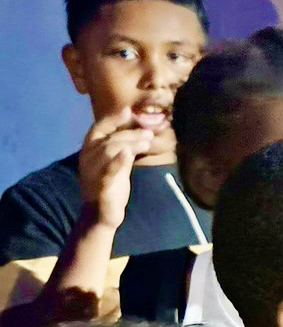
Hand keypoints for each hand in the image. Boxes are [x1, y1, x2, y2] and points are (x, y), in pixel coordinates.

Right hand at [78, 114, 153, 231]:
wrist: (101, 215)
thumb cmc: (110, 186)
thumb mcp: (117, 163)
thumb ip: (124, 147)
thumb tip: (140, 129)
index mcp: (89, 150)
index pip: (99, 128)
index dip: (113, 119)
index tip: (128, 111)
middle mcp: (88, 158)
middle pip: (109, 138)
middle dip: (130, 133)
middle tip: (149, 132)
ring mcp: (92, 171)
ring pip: (109, 150)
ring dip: (129, 143)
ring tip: (147, 141)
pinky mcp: (100, 185)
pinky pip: (108, 170)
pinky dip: (118, 160)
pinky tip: (128, 153)